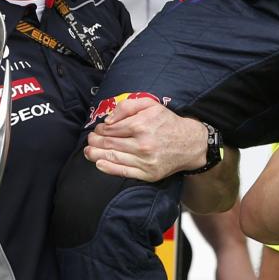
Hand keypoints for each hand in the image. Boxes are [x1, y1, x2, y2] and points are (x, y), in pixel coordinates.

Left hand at [85, 99, 206, 180]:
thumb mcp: (151, 105)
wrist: (190, 143)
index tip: (98, 129)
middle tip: (90, 140)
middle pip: (109, 144)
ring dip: (96, 155)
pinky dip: (108, 168)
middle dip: (95, 142)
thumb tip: (108, 120)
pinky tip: (99, 163)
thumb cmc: (168, 122)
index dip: (100, 129)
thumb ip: (128, 106)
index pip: (111, 129)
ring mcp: (145, 161)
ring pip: (112, 158)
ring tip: (88, 152)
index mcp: (142, 125)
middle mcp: (142, 144)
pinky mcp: (148, 174)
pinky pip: (123, 172)